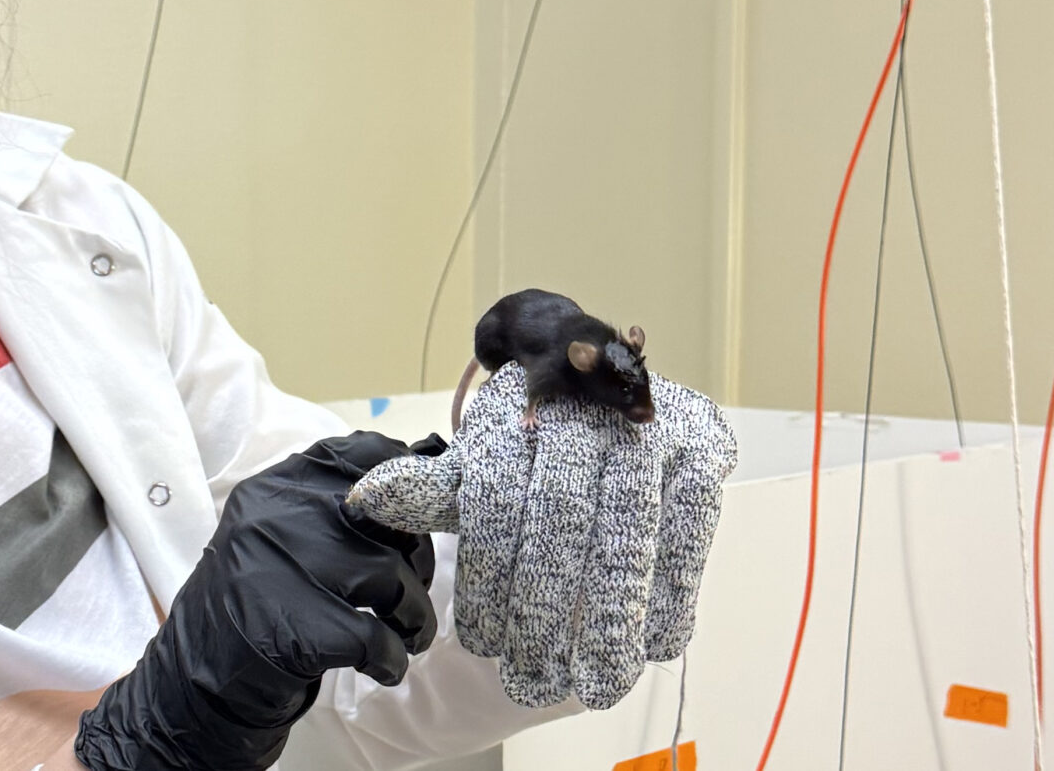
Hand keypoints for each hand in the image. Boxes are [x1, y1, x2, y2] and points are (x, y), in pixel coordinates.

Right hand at [74, 432, 437, 770]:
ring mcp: (282, 572)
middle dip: (417, 559)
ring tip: (404, 634)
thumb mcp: (278, 535)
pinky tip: (381, 667)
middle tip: (404, 593)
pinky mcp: (295, 631)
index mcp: (274, 488)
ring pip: (392, 579)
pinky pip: (379, 640)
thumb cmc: (256, 603)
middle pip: (389, 519)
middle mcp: (275, 518)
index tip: (408, 525)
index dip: (403, 486)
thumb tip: (427, 464)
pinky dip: (393, 659)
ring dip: (414, 615)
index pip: (362, 455)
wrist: (197, 681)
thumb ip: (335, 505)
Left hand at [344, 364, 736, 708]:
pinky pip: (689, 530)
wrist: (600, 383)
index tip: (481, 645)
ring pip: (628, 532)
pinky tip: (655, 646)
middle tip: (534, 680)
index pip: (497, 500)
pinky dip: (673, 593)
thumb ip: (431, 490)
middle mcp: (584, 412)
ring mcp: (646, 426)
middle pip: (563, 521)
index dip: (489, 578)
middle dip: (547, 609)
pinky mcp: (702, 447)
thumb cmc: (533, 443)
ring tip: (596, 685)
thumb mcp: (479, 466)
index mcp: (518, 410)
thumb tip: (365, 500)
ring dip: (613, 618)